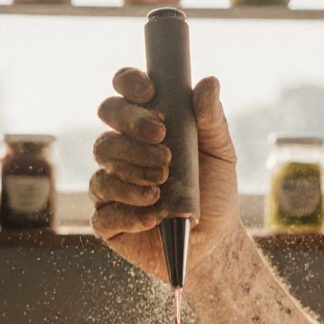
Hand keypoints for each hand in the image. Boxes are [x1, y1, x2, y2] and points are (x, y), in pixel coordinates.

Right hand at [90, 68, 243, 282]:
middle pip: (106, 120)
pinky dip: (129, 214)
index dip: (128, 83)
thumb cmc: (214, 190)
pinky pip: (103, 213)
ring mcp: (110, 184)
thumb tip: (208, 83)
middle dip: (133, 128)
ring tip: (162, 187)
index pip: (124, 92)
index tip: (149, 93)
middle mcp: (122, 149)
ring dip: (133, 174)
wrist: (214, 240)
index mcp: (145, 125)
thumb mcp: (220, 153)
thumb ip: (211, 120)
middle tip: (165, 149)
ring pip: (102, 167)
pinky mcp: (107, 221)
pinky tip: (154, 217)